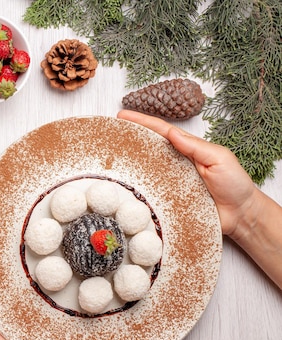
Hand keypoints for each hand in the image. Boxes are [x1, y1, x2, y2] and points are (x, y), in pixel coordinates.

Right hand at [117, 110, 256, 238]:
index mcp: (186, 150)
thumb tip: (171, 133)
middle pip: (147, 149)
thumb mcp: (219, 159)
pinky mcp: (167, 202)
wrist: (240, 216)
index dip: (142, 122)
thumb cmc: (234, 184)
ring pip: (144, 171)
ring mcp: (169, 183)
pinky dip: (134, 191)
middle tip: (108, 133)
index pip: (160, 132)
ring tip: (107, 158)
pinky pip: (148, 195)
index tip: (122, 115)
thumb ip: (196, 147)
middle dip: (127, 139)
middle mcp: (173, 165)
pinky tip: (120, 187)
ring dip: (126, 165)